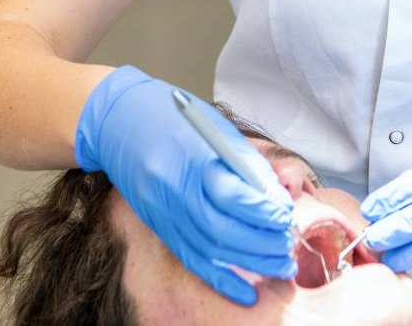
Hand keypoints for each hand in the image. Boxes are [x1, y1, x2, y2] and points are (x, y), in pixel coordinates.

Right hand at [75, 66, 296, 305]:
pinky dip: (220, 279)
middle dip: (261, 244)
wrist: (122, 121)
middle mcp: (175, 189)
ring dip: (249, 263)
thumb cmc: (176, 118)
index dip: (263, 211)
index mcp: (192, 158)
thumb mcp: (217, 128)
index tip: (286, 216)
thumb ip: (247, 163)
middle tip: (289, 248)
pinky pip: (191, 259)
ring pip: (209, 250)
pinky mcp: (160, 226)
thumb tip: (278, 195)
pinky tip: (246, 292)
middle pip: (222, 230)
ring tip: (280, 265)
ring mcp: (164, 211)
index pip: (232, 194)